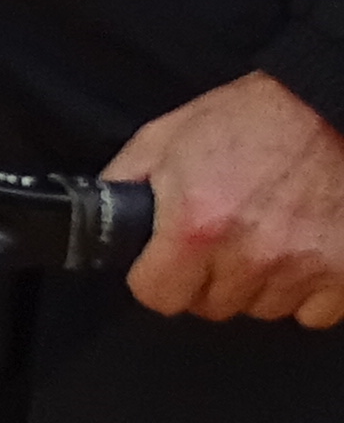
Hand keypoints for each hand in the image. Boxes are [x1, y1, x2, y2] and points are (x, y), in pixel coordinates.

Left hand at [110, 72, 343, 325]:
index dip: (156, 278)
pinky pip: (312, 313)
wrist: (325, 109)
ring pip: (261, 309)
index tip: (164, 264)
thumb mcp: (165, 138)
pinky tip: (301, 249)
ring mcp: (301, 269)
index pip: (158, 296)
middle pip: (211, 305)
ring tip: (265, 233)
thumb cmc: (248, 119)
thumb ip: (125, 183)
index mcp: (196, 226)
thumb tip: (101, 218)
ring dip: (257, 282)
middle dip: (208, 277)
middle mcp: (248, 256)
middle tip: (222, 236)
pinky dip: (306, 291)